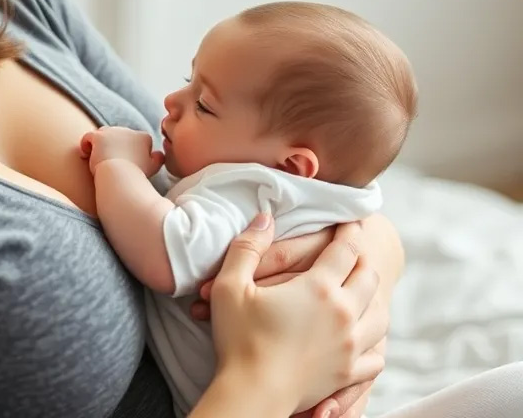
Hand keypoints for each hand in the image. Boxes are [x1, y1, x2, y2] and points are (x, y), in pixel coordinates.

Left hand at [80, 126, 163, 176]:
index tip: (123, 162)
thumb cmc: (135, 176)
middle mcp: (129, 130)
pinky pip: (88, 137)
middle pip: (116, 135)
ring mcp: (113, 132)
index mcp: (144, 137)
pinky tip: (85, 156)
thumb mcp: (152, 168)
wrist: (121, 180)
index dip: (126, 150)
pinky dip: (85, 145)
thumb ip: (157, 159)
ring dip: (99, 146)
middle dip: (111, 147)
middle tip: (108, 162)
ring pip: (102, 135)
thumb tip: (159, 154)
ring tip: (97, 159)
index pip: (133, 138)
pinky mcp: (99, 137)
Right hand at [208, 213, 384, 412]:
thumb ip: (247, 247)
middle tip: (353, 253)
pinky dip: (374, 344)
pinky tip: (362, 339)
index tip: (351, 221)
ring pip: (381, 315)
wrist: (252, 393)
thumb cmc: (238, 339)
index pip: (346, 249)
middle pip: (369, 277)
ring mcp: (351, 345)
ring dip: (373, 299)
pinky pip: (377, 355)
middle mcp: (344, 313)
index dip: (349, 231)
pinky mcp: (349, 373)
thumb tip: (264, 218)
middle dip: (362, 261)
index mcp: (319, 287)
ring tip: (361, 294)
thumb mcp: (231, 285)